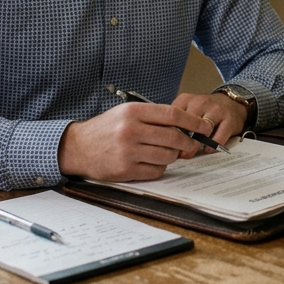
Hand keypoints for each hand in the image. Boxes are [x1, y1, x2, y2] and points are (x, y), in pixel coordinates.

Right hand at [58, 102, 204, 181]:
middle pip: (174, 137)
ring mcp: (128, 152)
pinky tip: (152, 162)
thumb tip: (185, 125)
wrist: (78, 147)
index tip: (205, 126)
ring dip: (173, 156)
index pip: (173, 114)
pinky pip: (155, 171)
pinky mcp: (125, 170)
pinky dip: (159, 168)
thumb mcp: (126, 113)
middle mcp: (131, 130)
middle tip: (192, 144)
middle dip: (188, 142)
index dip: (193, 121)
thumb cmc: (106, 129)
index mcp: (133, 112)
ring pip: (167, 156)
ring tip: (166, 152)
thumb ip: (153, 117)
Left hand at [173, 91, 247, 149]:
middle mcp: (201, 102)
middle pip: (187, 124)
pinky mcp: (229, 119)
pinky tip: (207, 149)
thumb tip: (163, 143)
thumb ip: (175, 122)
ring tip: (191, 152)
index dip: (169, 134)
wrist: (230, 103)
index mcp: (186, 100)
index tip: (167, 145)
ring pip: (203, 129)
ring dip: (196, 144)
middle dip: (182, 141)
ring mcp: (217, 110)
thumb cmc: (204, 112)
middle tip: (178, 153)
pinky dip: (212, 146)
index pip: (172, 118)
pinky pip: (219, 136)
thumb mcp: (187, 111)